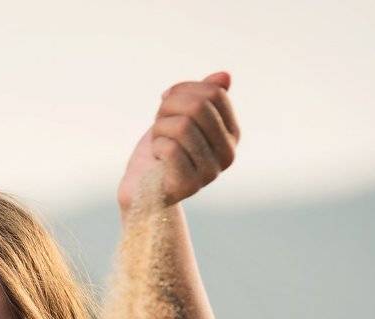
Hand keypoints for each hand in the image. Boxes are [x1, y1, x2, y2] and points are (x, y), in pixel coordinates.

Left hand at [117, 71, 239, 213]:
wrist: (142, 186)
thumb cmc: (162, 148)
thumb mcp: (180, 115)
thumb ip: (202, 95)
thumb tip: (225, 76)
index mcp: (232, 134)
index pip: (214, 93)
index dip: (183, 90)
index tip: (167, 101)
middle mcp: (228, 154)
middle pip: (199, 107)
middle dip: (169, 108)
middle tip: (160, 122)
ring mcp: (211, 173)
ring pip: (182, 126)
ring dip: (160, 129)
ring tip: (158, 141)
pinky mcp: (190, 186)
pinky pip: (170, 149)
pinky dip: (156, 147)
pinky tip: (157, 158)